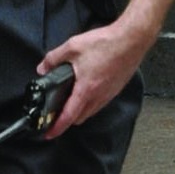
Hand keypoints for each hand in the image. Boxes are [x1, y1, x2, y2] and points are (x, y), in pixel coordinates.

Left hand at [36, 22, 150, 137]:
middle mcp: (99, 96)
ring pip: (91, 111)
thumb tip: (43, 68)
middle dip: (67, 120)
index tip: (49, 133)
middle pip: (80, 118)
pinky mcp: (115, 89)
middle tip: (56, 115)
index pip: (69, 116)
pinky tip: (86, 90)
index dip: (57, 128)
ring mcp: (109, 94)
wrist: (131, 40)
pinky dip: (90, 103)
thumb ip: (54, 58)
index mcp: (86, 89)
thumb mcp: (72, 47)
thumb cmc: (107, 44)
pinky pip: (100, 103)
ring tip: (69, 103)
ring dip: (79, 111)